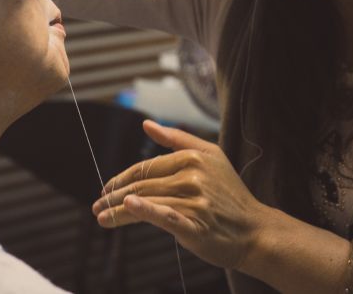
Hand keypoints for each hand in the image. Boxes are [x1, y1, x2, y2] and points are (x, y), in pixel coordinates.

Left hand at [92, 120, 271, 270]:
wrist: (255, 230)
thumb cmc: (230, 194)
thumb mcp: (210, 156)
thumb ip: (176, 139)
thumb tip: (146, 124)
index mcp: (193, 157)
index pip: (145, 167)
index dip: (121, 178)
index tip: (106, 189)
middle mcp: (193, 176)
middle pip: (141, 185)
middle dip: (113, 195)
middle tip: (97, 205)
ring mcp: (195, 201)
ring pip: (146, 202)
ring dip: (118, 210)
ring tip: (101, 217)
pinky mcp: (195, 225)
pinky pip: (165, 215)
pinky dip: (145, 210)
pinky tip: (128, 208)